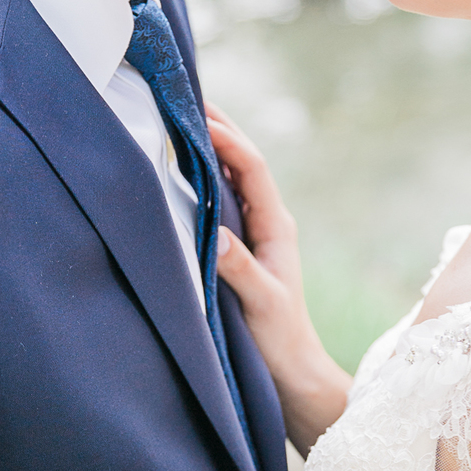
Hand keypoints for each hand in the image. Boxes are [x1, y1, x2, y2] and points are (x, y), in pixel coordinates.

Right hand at [205, 106, 349, 452]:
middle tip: (182, 94)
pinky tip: (179, 173)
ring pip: (229, 178)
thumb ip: (239, 267)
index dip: (225, 137)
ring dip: (206, 148)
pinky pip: (219, 202)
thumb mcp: (260, 304)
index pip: (249, 166)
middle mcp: (267, 222)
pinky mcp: (240, 250)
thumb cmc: (280, 342)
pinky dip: (200, 179)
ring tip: (176, 120)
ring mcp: (254, 235)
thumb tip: (212, 232)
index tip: (196, 112)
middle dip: (215, 127)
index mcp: (276, 225)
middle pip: (240, 161)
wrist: (294, 376)